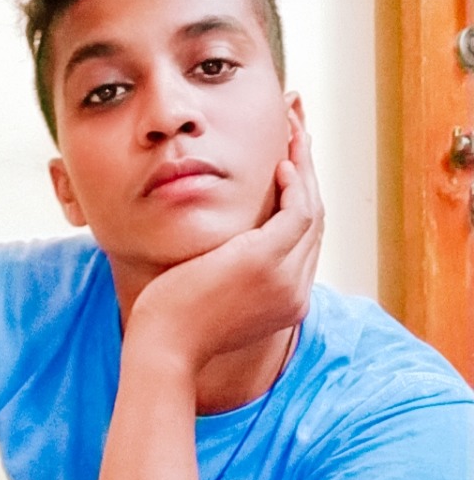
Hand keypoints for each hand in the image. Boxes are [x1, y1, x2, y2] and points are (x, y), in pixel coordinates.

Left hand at [128, 113, 324, 375]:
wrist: (164, 347)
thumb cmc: (173, 324)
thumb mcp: (214, 296)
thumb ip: (231, 273)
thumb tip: (222, 252)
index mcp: (286, 303)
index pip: (305, 242)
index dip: (303, 199)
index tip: (293, 167)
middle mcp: (296, 293)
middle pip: (316, 222)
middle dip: (311, 173)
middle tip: (301, 134)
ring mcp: (286, 279)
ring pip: (312, 211)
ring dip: (306, 167)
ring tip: (295, 132)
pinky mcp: (268, 261)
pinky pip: (297, 211)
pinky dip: (295, 184)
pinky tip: (281, 163)